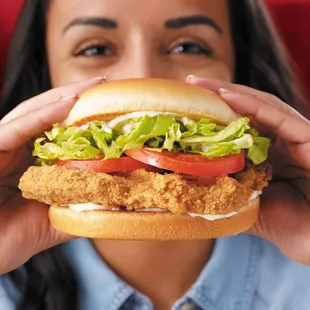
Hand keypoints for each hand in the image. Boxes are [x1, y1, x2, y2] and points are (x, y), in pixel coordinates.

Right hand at [0, 77, 104, 273]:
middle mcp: (15, 149)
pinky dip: (44, 114)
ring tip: (93, 86)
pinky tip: (69, 102)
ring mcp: (1, 146)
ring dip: (65, 98)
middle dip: (76, 98)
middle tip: (104, 85)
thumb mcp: (52, 222)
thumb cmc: (6, 239)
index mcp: (30, 162)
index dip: (83, 119)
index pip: (59, 134)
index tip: (111, 110)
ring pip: (34, 114)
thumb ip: (78, 210)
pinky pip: (18, 127)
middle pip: (47, 116)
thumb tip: (112, 205)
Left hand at [187, 75, 309, 264]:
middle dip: (219, 95)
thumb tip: (194, 197)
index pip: (240, 128)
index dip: (215, 116)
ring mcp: (297, 136)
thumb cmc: (294, 228)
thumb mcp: (249, 209)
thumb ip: (227, 199)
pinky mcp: (309, 136)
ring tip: (202, 85)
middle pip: (248, 110)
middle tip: (192, 84)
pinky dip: (252, 105)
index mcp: (269, 155)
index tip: (188, 109)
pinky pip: (278, 116)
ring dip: (230, 93)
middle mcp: (282, 141)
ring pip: (261, 106)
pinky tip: (227, 96)